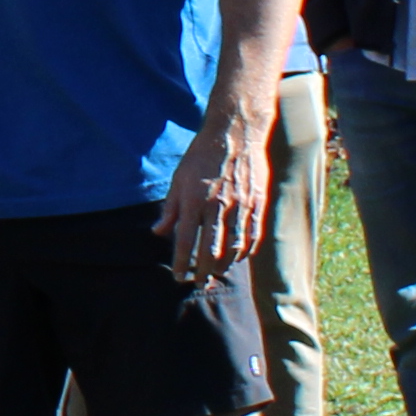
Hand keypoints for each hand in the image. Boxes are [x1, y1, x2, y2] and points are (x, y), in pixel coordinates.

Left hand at [159, 92, 275, 283]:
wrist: (235, 134)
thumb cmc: (201, 156)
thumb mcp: (178, 179)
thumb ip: (170, 209)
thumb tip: (158, 233)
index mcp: (194, 200)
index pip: (185, 241)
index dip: (181, 263)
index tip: (178, 277)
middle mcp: (217, 206)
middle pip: (210, 250)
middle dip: (202, 270)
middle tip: (198, 281)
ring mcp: (240, 206)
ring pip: (233, 247)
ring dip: (224, 265)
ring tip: (216, 272)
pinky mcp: (257, 204)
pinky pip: (252, 236)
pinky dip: (245, 251)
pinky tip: (238, 258)